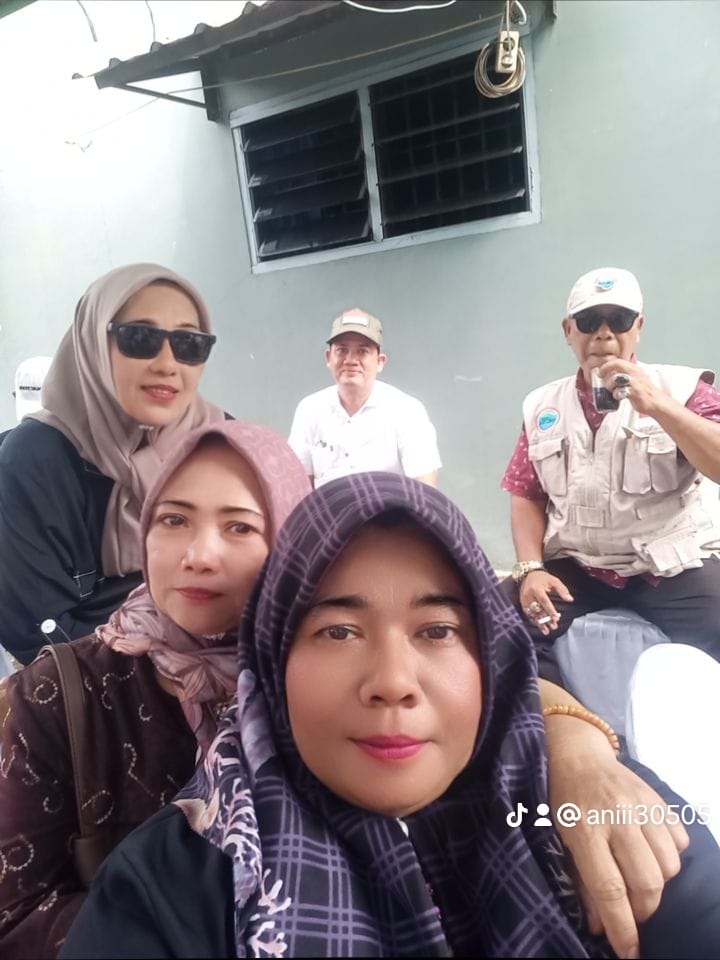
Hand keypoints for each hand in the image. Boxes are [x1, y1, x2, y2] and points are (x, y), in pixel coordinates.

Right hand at [519, 570, 572, 634]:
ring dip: (539, 623)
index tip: (556, 618)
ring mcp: (524, 600)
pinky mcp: (522, 604)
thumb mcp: (554, 580)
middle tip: (553, 626)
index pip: (544, 601)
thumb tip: (570, 599)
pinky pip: (528, 614)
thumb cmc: (542, 578)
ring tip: (546, 631)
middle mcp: (529, 595)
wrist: (527, 574)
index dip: (550, 610)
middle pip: (537, 610)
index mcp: (536, 589)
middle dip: (545, 619)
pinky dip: (534, 621)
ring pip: (532, 614)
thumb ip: (562, 590)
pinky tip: (540, 626)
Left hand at [546, 723, 688, 958]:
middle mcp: (617, 817)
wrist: (577, 753)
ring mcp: (641, 806)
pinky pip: (679, 841)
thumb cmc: (562, 800)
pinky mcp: (658, 799)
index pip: (609, 889)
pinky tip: (651, 852)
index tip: (629, 952)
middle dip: (644, 911)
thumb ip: (581, 882)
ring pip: (669, 865)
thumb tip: (601, 927)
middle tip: (633, 915)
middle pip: (647, 882)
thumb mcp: (560, 839)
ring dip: (659, 883)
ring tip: (640, 880)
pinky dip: (671, 856)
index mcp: (584, 830)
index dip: (623, 927)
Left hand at [598, 359, 669, 417]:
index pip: (618, 361)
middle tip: (604, 381)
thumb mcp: (635, 378)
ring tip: (612, 391)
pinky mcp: (635, 392)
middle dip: (606, 373)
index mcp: (635, 368)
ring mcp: (635, 382)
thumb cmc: (644, 392)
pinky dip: (616, 395)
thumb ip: (624, 374)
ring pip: (615, 378)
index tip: (601, 372)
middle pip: (616, 365)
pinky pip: (619, 391)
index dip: (606, 366)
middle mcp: (635, 372)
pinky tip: (619, 397)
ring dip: (610, 385)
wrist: (656, 402)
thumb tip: (608, 374)